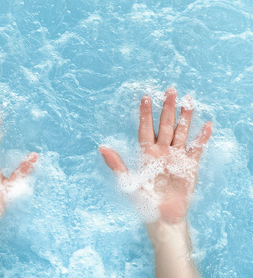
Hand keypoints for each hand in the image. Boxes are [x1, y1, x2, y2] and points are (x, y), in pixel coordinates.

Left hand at [99, 88, 211, 224]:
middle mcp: (162, 150)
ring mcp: (176, 156)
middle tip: (170, 90)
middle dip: (167, 108)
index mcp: (147, 152)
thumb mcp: (127, 181)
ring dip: (185, 117)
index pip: (146, 128)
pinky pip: (196, 149)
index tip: (146, 97)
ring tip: (189, 101)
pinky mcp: (189, 166)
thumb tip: (100, 147)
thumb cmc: (143, 200)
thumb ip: (116, 163)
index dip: (146, 113)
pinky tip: (207, 125)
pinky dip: (202, 137)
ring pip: (181, 132)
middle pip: (166, 125)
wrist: (162, 218)